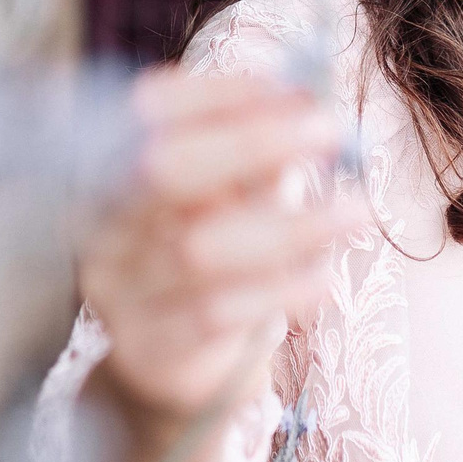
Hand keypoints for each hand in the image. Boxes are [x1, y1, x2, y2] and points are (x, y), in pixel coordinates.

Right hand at [80, 64, 350, 433]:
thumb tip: (311, 110)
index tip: (296, 91)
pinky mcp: (151, 352)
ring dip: (289, 225)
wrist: (170, 370)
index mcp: (117, 170)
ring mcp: (120, 291)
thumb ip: (260, 160)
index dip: (220, 93)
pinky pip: (216, 316)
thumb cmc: (215, 265)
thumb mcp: (233, 203)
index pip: (149, 110)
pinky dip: (278, 290)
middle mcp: (106, 226)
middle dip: (250, 142)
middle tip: (329, 132)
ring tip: (356, 210)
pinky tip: (323, 278)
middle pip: (162, 170)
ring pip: (198, 250)